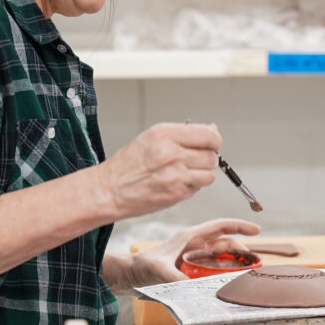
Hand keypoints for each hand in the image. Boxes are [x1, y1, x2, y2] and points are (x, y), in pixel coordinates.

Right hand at [96, 122, 222, 221]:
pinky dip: (193, 185)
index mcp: (164, 134)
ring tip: (187, 171)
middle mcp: (171, 153)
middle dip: (207, 157)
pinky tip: (178, 181)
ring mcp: (175, 175)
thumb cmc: (128, 164)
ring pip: (210, 174)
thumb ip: (184, 133)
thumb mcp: (152, 137)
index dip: (214, 140)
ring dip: (203, 173)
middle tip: (195, 159)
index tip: (212, 142)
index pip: (208, 135)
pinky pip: (198, 188)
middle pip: (211, 155)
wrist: (110, 190)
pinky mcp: (176, 194)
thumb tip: (212, 130)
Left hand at [102, 218, 260, 291]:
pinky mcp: (190, 270)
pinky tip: (229, 283)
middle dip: (241, 249)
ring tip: (247, 272)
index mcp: (189, 238)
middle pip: (224, 242)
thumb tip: (193, 288)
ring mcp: (193, 257)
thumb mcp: (158, 270)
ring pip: (220, 256)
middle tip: (255, 262)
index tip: (257, 230)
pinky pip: (212, 269)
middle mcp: (193, 245)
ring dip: (234, 262)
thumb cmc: (141, 266)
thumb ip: (174, 278)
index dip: (239, 226)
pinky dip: (223, 274)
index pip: (219, 226)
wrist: (130, 275)